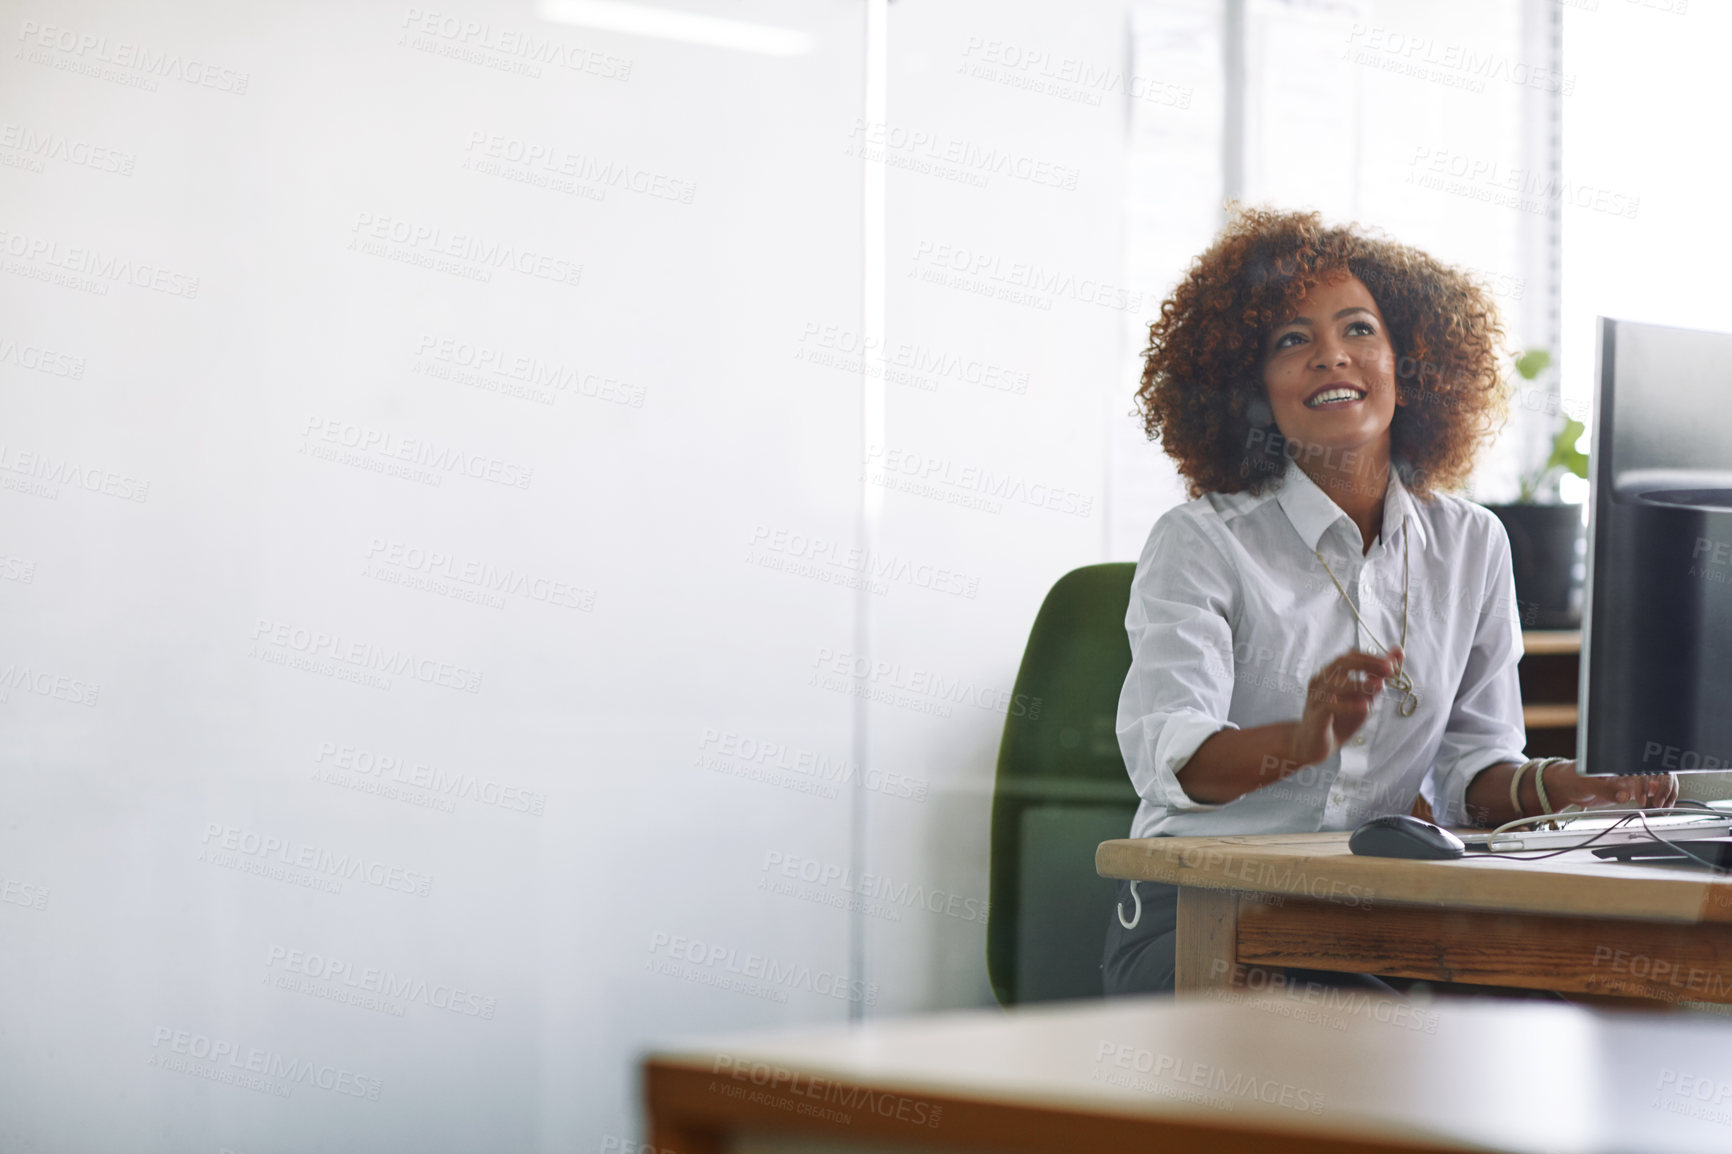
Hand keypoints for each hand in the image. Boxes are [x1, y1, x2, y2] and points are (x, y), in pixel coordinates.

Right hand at [1286, 647, 1401, 768]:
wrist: (1313, 745)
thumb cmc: (1338, 720)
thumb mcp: (1362, 700)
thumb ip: (1376, 681)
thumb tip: (1396, 658)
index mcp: (1330, 674)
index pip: (1350, 656)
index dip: (1371, 657)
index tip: (1393, 662)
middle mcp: (1321, 681)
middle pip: (1342, 663)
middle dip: (1367, 663)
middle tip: (1388, 669)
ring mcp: (1317, 698)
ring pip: (1336, 684)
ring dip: (1359, 684)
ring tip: (1380, 686)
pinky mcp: (1316, 716)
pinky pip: (1331, 707)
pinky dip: (1349, 706)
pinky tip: (1365, 707)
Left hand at [1546, 760, 1678, 809]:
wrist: (1565, 786)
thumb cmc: (1571, 778)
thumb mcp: (1585, 783)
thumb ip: (1604, 789)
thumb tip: (1625, 795)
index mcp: (1618, 761)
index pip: (1643, 764)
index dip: (1651, 777)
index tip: (1650, 792)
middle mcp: (1627, 766)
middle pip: (1656, 770)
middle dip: (1663, 785)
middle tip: (1659, 803)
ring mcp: (1630, 776)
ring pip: (1658, 778)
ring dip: (1666, 791)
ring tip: (1663, 806)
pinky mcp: (1630, 787)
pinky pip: (1651, 789)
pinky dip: (1660, 795)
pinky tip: (1662, 805)